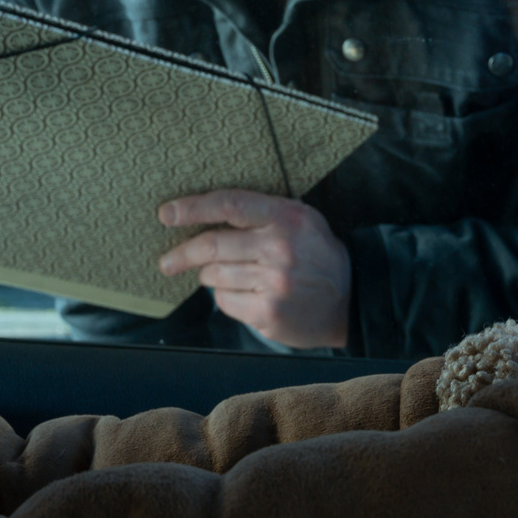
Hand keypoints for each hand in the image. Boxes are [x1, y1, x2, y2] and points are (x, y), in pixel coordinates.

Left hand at [158, 190, 350, 348]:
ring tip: (229, 276)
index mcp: (285, 217)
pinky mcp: (268, 312)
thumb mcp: (300, 219)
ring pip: (214, 276)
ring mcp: (274, 282)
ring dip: (211, 277)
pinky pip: (225, 302)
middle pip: (212, 246)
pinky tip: (246, 295)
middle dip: (182, 254)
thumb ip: (260, 213)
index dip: (192, 208)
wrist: (351, 299)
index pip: (229, 204)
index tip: (166, 214)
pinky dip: (227, 298)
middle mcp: (279, 248)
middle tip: (167, 262)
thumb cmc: (316, 254)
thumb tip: (202, 215)